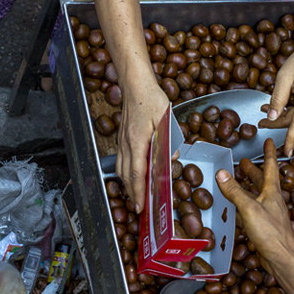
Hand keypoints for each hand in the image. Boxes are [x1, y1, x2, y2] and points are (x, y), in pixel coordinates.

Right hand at [116, 80, 169, 213]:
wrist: (136, 85)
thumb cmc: (151, 99)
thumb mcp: (166, 118)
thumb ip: (169, 139)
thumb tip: (172, 157)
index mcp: (137, 141)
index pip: (136, 172)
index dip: (138, 191)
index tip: (141, 205)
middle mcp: (126, 143)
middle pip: (126, 175)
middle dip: (132, 193)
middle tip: (139, 208)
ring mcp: (122, 141)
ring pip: (121, 169)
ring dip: (128, 184)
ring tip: (136, 195)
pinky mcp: (122, 137)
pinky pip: (121, 160)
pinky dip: (125, 172)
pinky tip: (133, 174)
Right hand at [216, 138, 293, 278]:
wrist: (283, 259)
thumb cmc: (271, 232)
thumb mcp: (249, 208)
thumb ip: (235, 191)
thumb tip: (222, 173)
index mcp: (272, 192)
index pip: (271, 166)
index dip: (269, 153)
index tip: (269, 140)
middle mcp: (272, 200)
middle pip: (262, 180)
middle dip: (253, 170)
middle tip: (245, 161)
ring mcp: (269, 214)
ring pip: (257, 195)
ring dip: (248, 186)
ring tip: (238, 181)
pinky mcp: (264, 227)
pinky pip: (252, 210)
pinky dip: (244, 204)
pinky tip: (237, 208)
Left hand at [258, 41, 293, 155]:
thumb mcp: (284, 77)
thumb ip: (277, 98)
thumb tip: (272, 117)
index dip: (291, 140)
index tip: (286, 153)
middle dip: (277, 123)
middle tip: (260, 122)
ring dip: (283, 116)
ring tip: (265, 110)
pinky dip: (291, 111)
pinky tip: (279, 107)